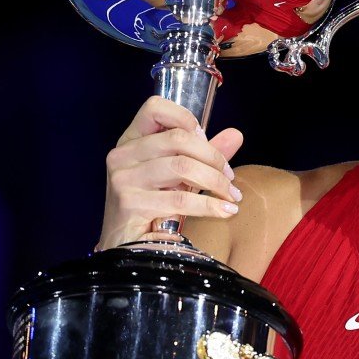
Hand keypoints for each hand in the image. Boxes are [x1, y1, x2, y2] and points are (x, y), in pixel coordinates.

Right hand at [99, 96, 244, 249]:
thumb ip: (204, 155)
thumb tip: (236, 135)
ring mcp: (123, 179)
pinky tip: (225, 211)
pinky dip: (210, 206)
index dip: (185, 117)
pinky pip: (179, 199)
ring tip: (231, 196)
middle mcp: (122, 155)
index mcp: (131, 141)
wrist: (128, 250)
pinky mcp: (129, 203)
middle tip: (230, 177)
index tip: (206, 140)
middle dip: (213, 157)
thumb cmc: (153, 209)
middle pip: (178, 138)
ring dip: (215, 182)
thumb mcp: (180, 178)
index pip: (154, 108)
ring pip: (182, 166)